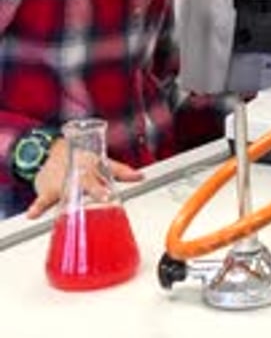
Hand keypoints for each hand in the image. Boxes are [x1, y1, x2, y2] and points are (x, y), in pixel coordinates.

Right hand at [26, 139, 143, 218]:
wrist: (52, 151)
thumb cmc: (80, 159)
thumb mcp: (101, 163)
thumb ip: (120, 171)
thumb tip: (141, 177)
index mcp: (94, 165)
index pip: (112, 169)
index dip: (124, 173)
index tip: (135, 179)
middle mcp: (79, 171)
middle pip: (89, 181)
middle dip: (96, 189)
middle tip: (105, 197)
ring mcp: (62, 180)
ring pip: (66, 189)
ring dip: (67, 197)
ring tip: (71, 205)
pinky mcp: (48, 189)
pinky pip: (42, 199)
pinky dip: (37, 207)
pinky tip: (33, 214)